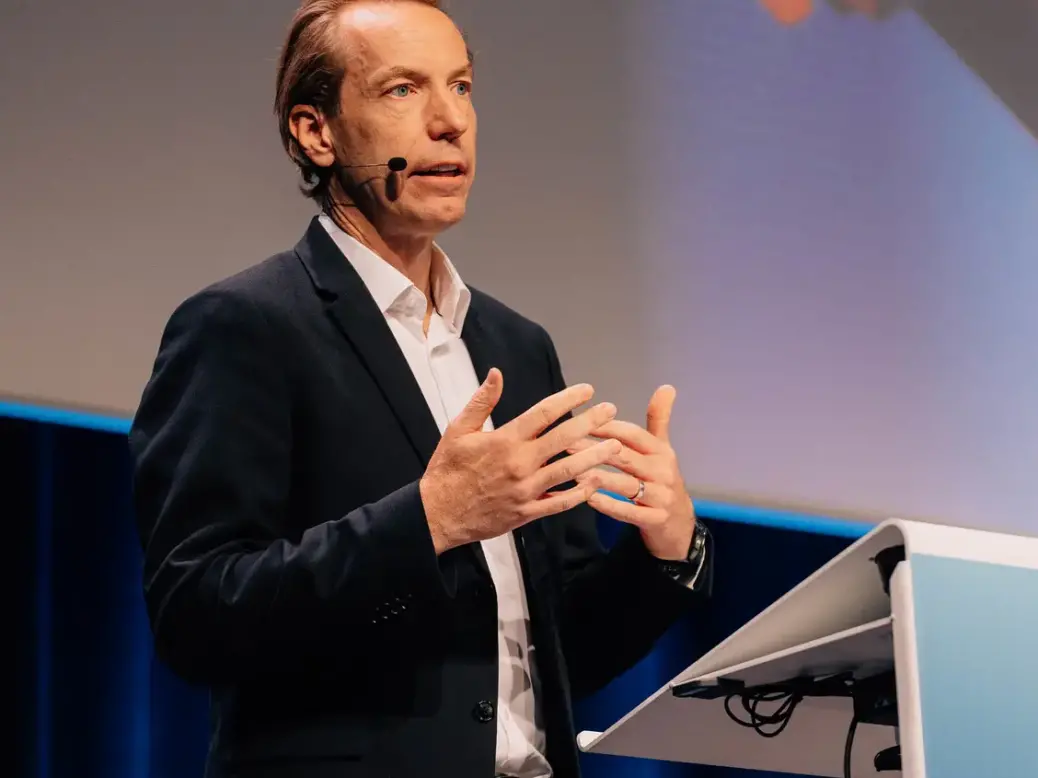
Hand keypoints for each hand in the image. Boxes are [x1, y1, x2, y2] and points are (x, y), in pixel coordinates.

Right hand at [420, 369, 622, 554]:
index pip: (543, 413)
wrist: (438, 514)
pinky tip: (595, 482)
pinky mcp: (527, 513)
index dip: (568, 399)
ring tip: (615, 445)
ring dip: (595, 456)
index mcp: (505, 440)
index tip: (587, 390)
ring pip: (569, 470)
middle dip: (591, 422)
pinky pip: (560, 502)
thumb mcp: (458, 430)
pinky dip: (580, 493)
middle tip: (610, 410)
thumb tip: (497, 373)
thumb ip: (482, 401)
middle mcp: (520, 464)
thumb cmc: (447, 470)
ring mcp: (526, 490)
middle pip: (564, 438)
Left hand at [571, 385, 695, 560]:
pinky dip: (609, 505)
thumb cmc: (662, 478)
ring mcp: (660, 496)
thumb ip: (659, 419)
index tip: (579, 420)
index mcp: (661, 451)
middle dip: (594, 449)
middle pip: (625, 457)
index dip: (607, 427)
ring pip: (625, 485)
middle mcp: (663, 471)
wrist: (679, 522)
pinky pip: (628, 512)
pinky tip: (589, 498)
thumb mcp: (663, 448)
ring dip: (598, 477)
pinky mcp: (654, 520)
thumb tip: (667, 386)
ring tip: (572, 471)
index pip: (632, 434)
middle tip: (565, 444)